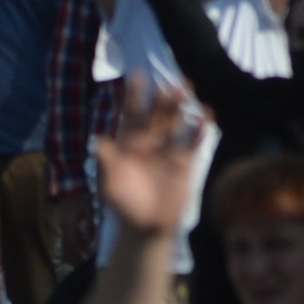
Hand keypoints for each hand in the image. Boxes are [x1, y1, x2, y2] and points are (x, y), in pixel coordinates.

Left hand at [88, 80, 204, 240]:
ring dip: (181, 107)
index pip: (132, 114)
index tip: (138, 75)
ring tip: (188, 88)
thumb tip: (97, 141)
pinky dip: (199, 130)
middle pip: (157, 115)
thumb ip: (106, 163)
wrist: (145, 227)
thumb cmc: (123, 206)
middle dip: (163, 98)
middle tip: (171, 82)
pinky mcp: (184, 163)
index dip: (134, 95)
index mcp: (128, 144)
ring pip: (175, 123)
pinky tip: (206, 116)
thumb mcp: (110, 185)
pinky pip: (192, 143)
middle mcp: (149, 143)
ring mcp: (167, 151)